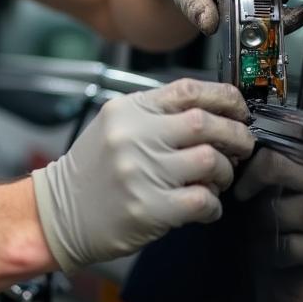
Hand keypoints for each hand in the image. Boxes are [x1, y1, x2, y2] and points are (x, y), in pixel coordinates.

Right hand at [31, 79, 254, 273]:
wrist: (60, 212)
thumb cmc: (94, 171)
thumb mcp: (116, 127)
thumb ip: (158, 116)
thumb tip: (215, 115)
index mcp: (129, 110)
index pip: (188, 90)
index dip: (224, 97)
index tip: (239, 109)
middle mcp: (134, 135)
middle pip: (205, 123)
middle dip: (236, 135)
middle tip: (242, 145)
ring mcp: (142, 172)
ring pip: (210, 161)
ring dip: (226, 172)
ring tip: (217, 179)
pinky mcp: (150, 208)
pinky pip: (203, 200)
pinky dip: (213, 204)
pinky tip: (205, 206)